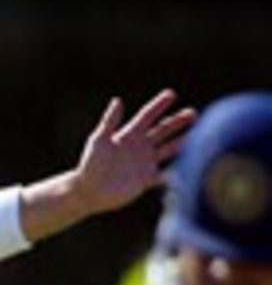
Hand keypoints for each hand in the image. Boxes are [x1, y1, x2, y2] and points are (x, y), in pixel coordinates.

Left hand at [71, 90, 195, 214]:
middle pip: (163, 130)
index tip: (171, 94)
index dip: (158, 105)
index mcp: (129, 134)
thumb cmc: (90, 164)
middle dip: (178, 121)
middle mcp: (140, 146)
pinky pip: (163, 176)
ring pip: (168, 149)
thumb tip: (117, 100)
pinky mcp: (145, 180)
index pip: (147, 116)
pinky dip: (174, 174)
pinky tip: (185, 171)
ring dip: (181, 143)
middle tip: (193, 114)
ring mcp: (144, 163)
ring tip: (197, 137)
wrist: (88, 191)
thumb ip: (109, 122)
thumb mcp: (99, 141)